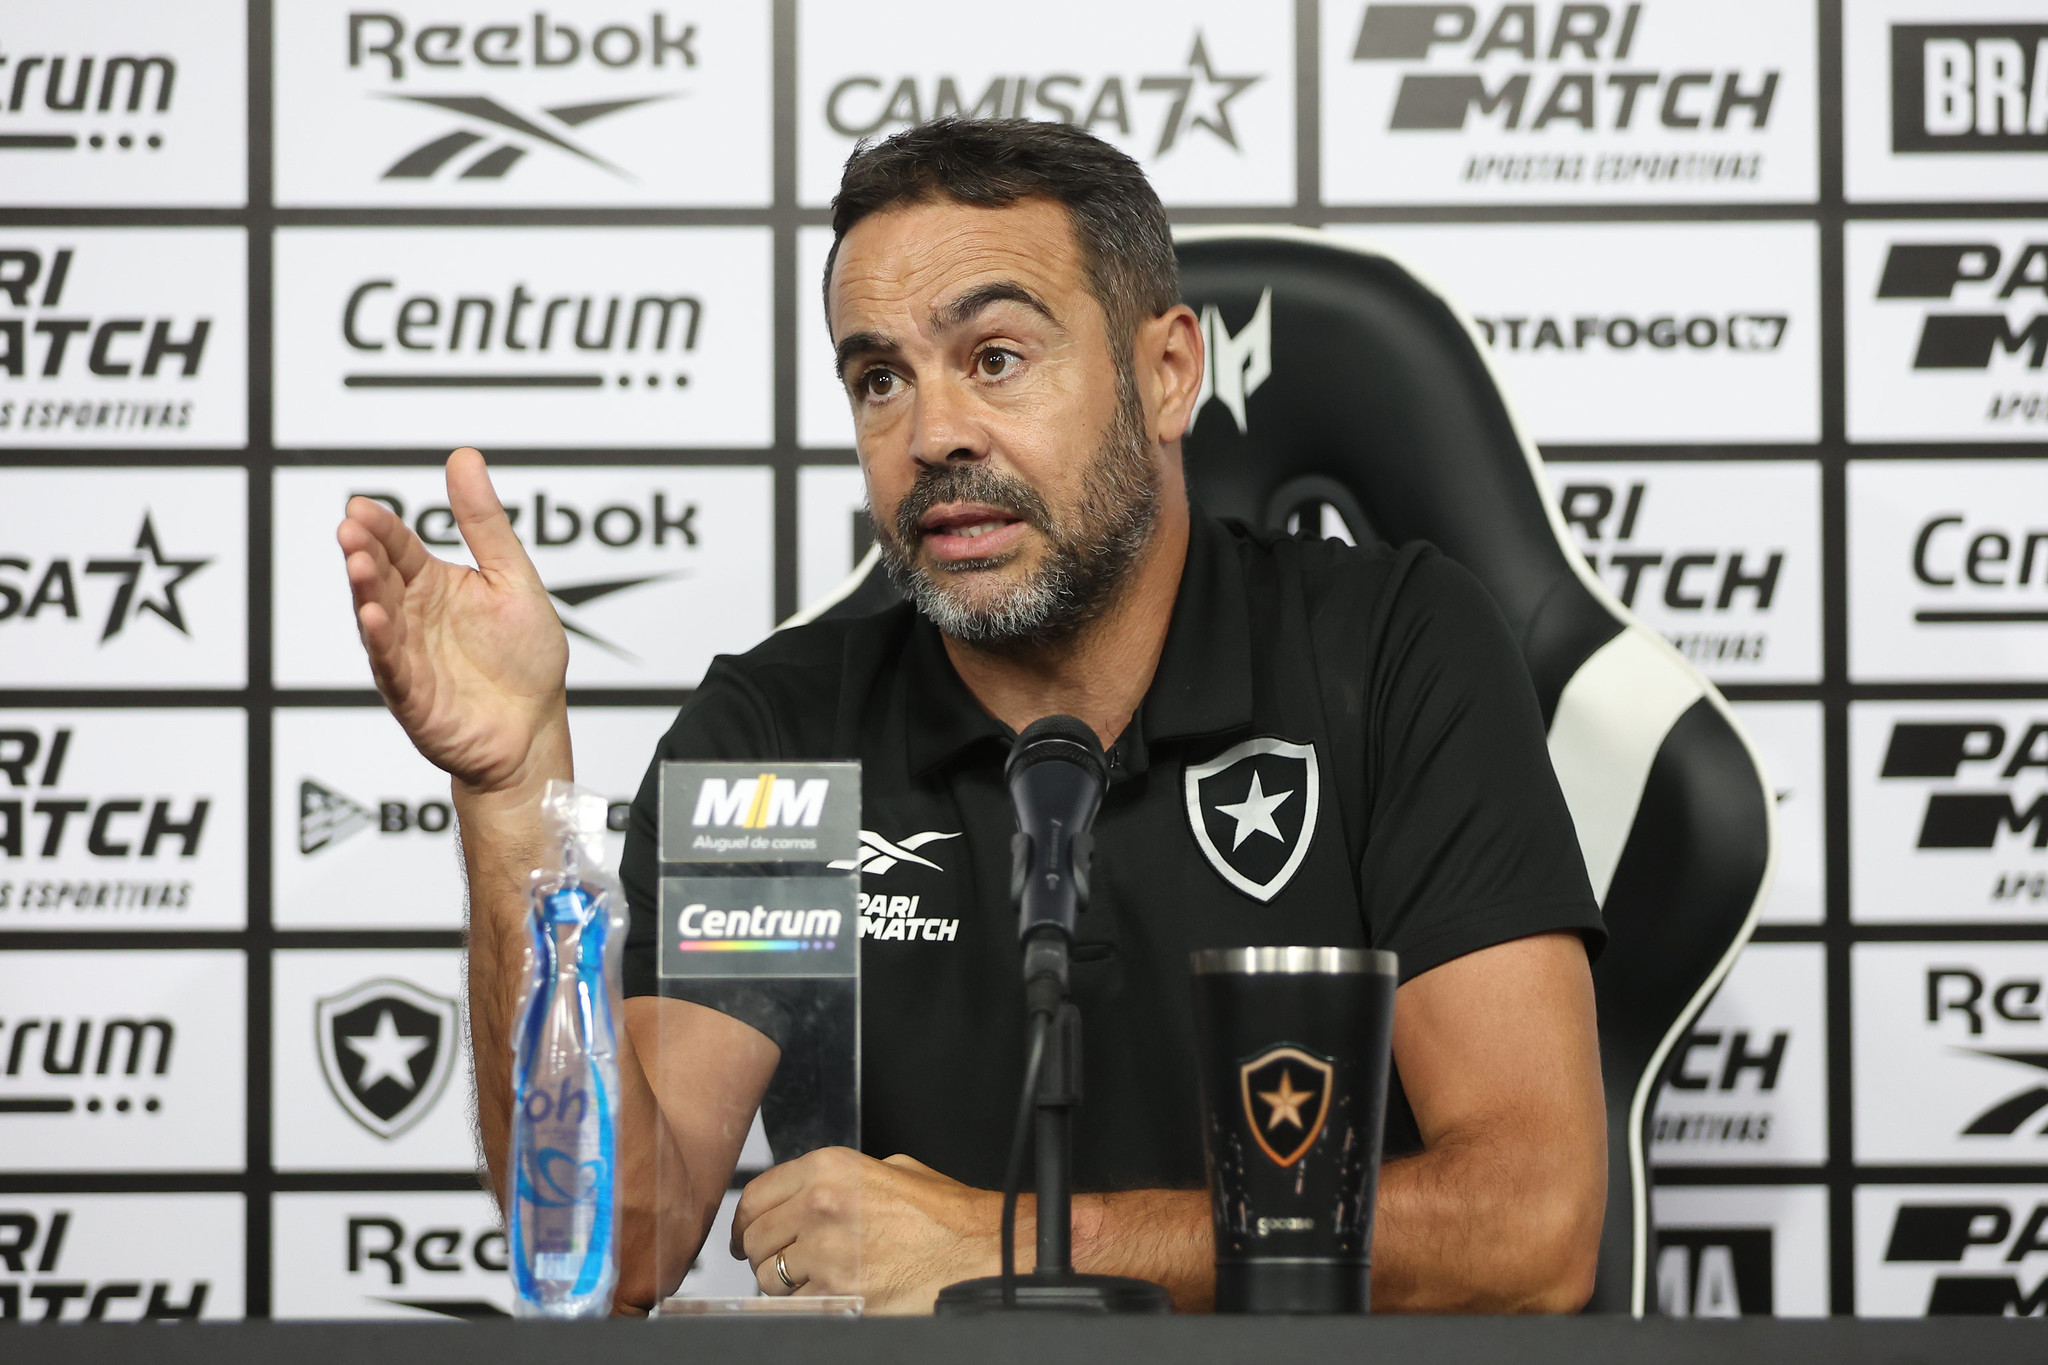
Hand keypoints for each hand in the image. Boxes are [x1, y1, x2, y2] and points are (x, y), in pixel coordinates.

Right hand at [336, 447, 570, 793]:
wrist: (534, 728)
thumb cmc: (524, 657)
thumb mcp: (512, 577)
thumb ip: (484, 522)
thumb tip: (463, 457)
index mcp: (434, 585)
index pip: (399, 547)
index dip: (382, 527)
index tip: (362, 506)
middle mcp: (412, 617)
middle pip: (380, 577)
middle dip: (364, 553)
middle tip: (352, 528)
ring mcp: (407, 655)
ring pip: (377, 617)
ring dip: (364, 591)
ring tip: (358, 564)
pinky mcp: (412, 695)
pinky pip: (391, 665)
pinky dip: (381, 643)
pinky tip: (373, 619)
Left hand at [729, 1148, 1005, 1314]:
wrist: (980, 1254)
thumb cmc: (946, 1217)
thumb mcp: (894, 1171)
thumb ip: (844, 1177)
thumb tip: (809, 1194)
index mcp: (830, 1168)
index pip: (756, 1194)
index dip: (745, 1222)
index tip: (745, 1236)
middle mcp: (821, 1204)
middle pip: (756, 1238)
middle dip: (765, 1254)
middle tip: (785, 1263)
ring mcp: (827, 1251)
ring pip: (769, 1277)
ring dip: (785, 1284)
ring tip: (820, 1279)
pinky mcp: (838, 1293)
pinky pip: (796, 1306)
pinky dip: (809, 1305)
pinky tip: (836, 1294)